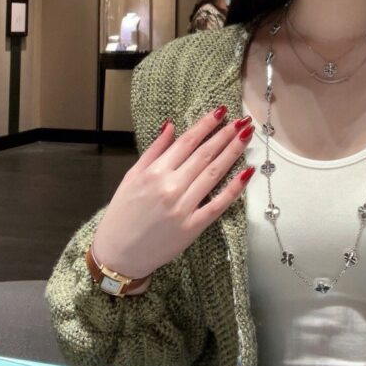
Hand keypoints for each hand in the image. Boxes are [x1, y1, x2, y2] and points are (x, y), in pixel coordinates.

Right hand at [91, 107, 254, 280]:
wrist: (118, 254)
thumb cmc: (122, 213)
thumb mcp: (132, 176)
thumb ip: (154, 150)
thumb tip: (171, 124)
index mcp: (155, 172)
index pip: (187, 142)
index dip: (206, 125)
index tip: (221, 111)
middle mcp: (171, 187)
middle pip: (205, 155)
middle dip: (226, 135)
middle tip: (242, 120)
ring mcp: (183, 207)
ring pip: (214, 174)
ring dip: (233, 152)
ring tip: (246, 136)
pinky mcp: (193, 227)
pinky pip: (218, 204)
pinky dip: (234, 188)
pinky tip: (246, 172)